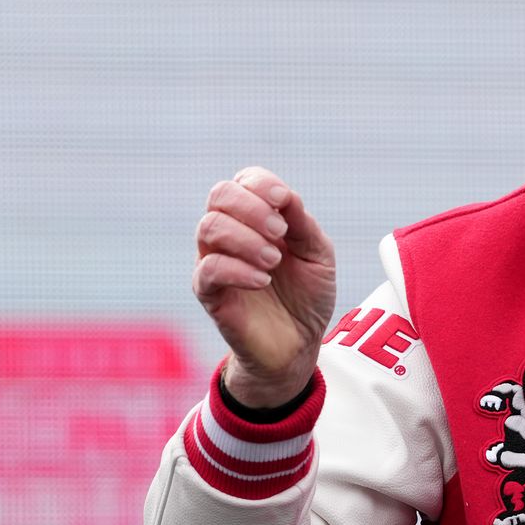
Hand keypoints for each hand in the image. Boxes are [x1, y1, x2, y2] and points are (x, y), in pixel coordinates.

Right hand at [192, 166, 336, 407]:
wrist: (299, 344)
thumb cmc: (306, 295)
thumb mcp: (317, 255)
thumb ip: (302, 224)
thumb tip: (285, 196)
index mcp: (256, 218)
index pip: (244, 181)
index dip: (261, 184)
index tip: (284, 202)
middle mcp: (230, 233)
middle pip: (220, 195)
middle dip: (252, 207)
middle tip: (280, 234)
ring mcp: (215, 261)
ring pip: (209, 228)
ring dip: (246, 239)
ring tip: (273, 262)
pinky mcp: (209, 293)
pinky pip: (207, 270)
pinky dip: (237, 269)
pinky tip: (262, 280)